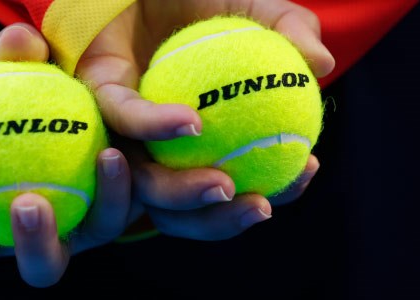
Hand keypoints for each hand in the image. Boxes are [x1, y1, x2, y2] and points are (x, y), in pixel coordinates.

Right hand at [0, 24, 140, 286]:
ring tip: (30, 201)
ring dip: (30, 241)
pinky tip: (110, 156)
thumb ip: (22, 56)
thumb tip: (17, 43)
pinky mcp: (96, 232)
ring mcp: (48, 242)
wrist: (103, 113)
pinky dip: (108, 193)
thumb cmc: (46, 94)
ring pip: (38, 269)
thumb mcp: (32, 71)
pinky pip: (102, 222)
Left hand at [72, 0, 332, 239]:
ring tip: (225, 186)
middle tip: (260, 206)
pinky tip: (192, 123)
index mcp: (201, 142)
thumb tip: (322, 64)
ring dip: (184, 195)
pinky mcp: (97, 94)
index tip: (305, 170)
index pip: (233, 186)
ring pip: (144, 185)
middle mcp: (159, 146)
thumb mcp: (259, 9)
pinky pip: (124, 118)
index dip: (270, 192)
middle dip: (220, 222)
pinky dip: (157, 126)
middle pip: (181, 211)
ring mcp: (125, 128)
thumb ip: (290, 31)